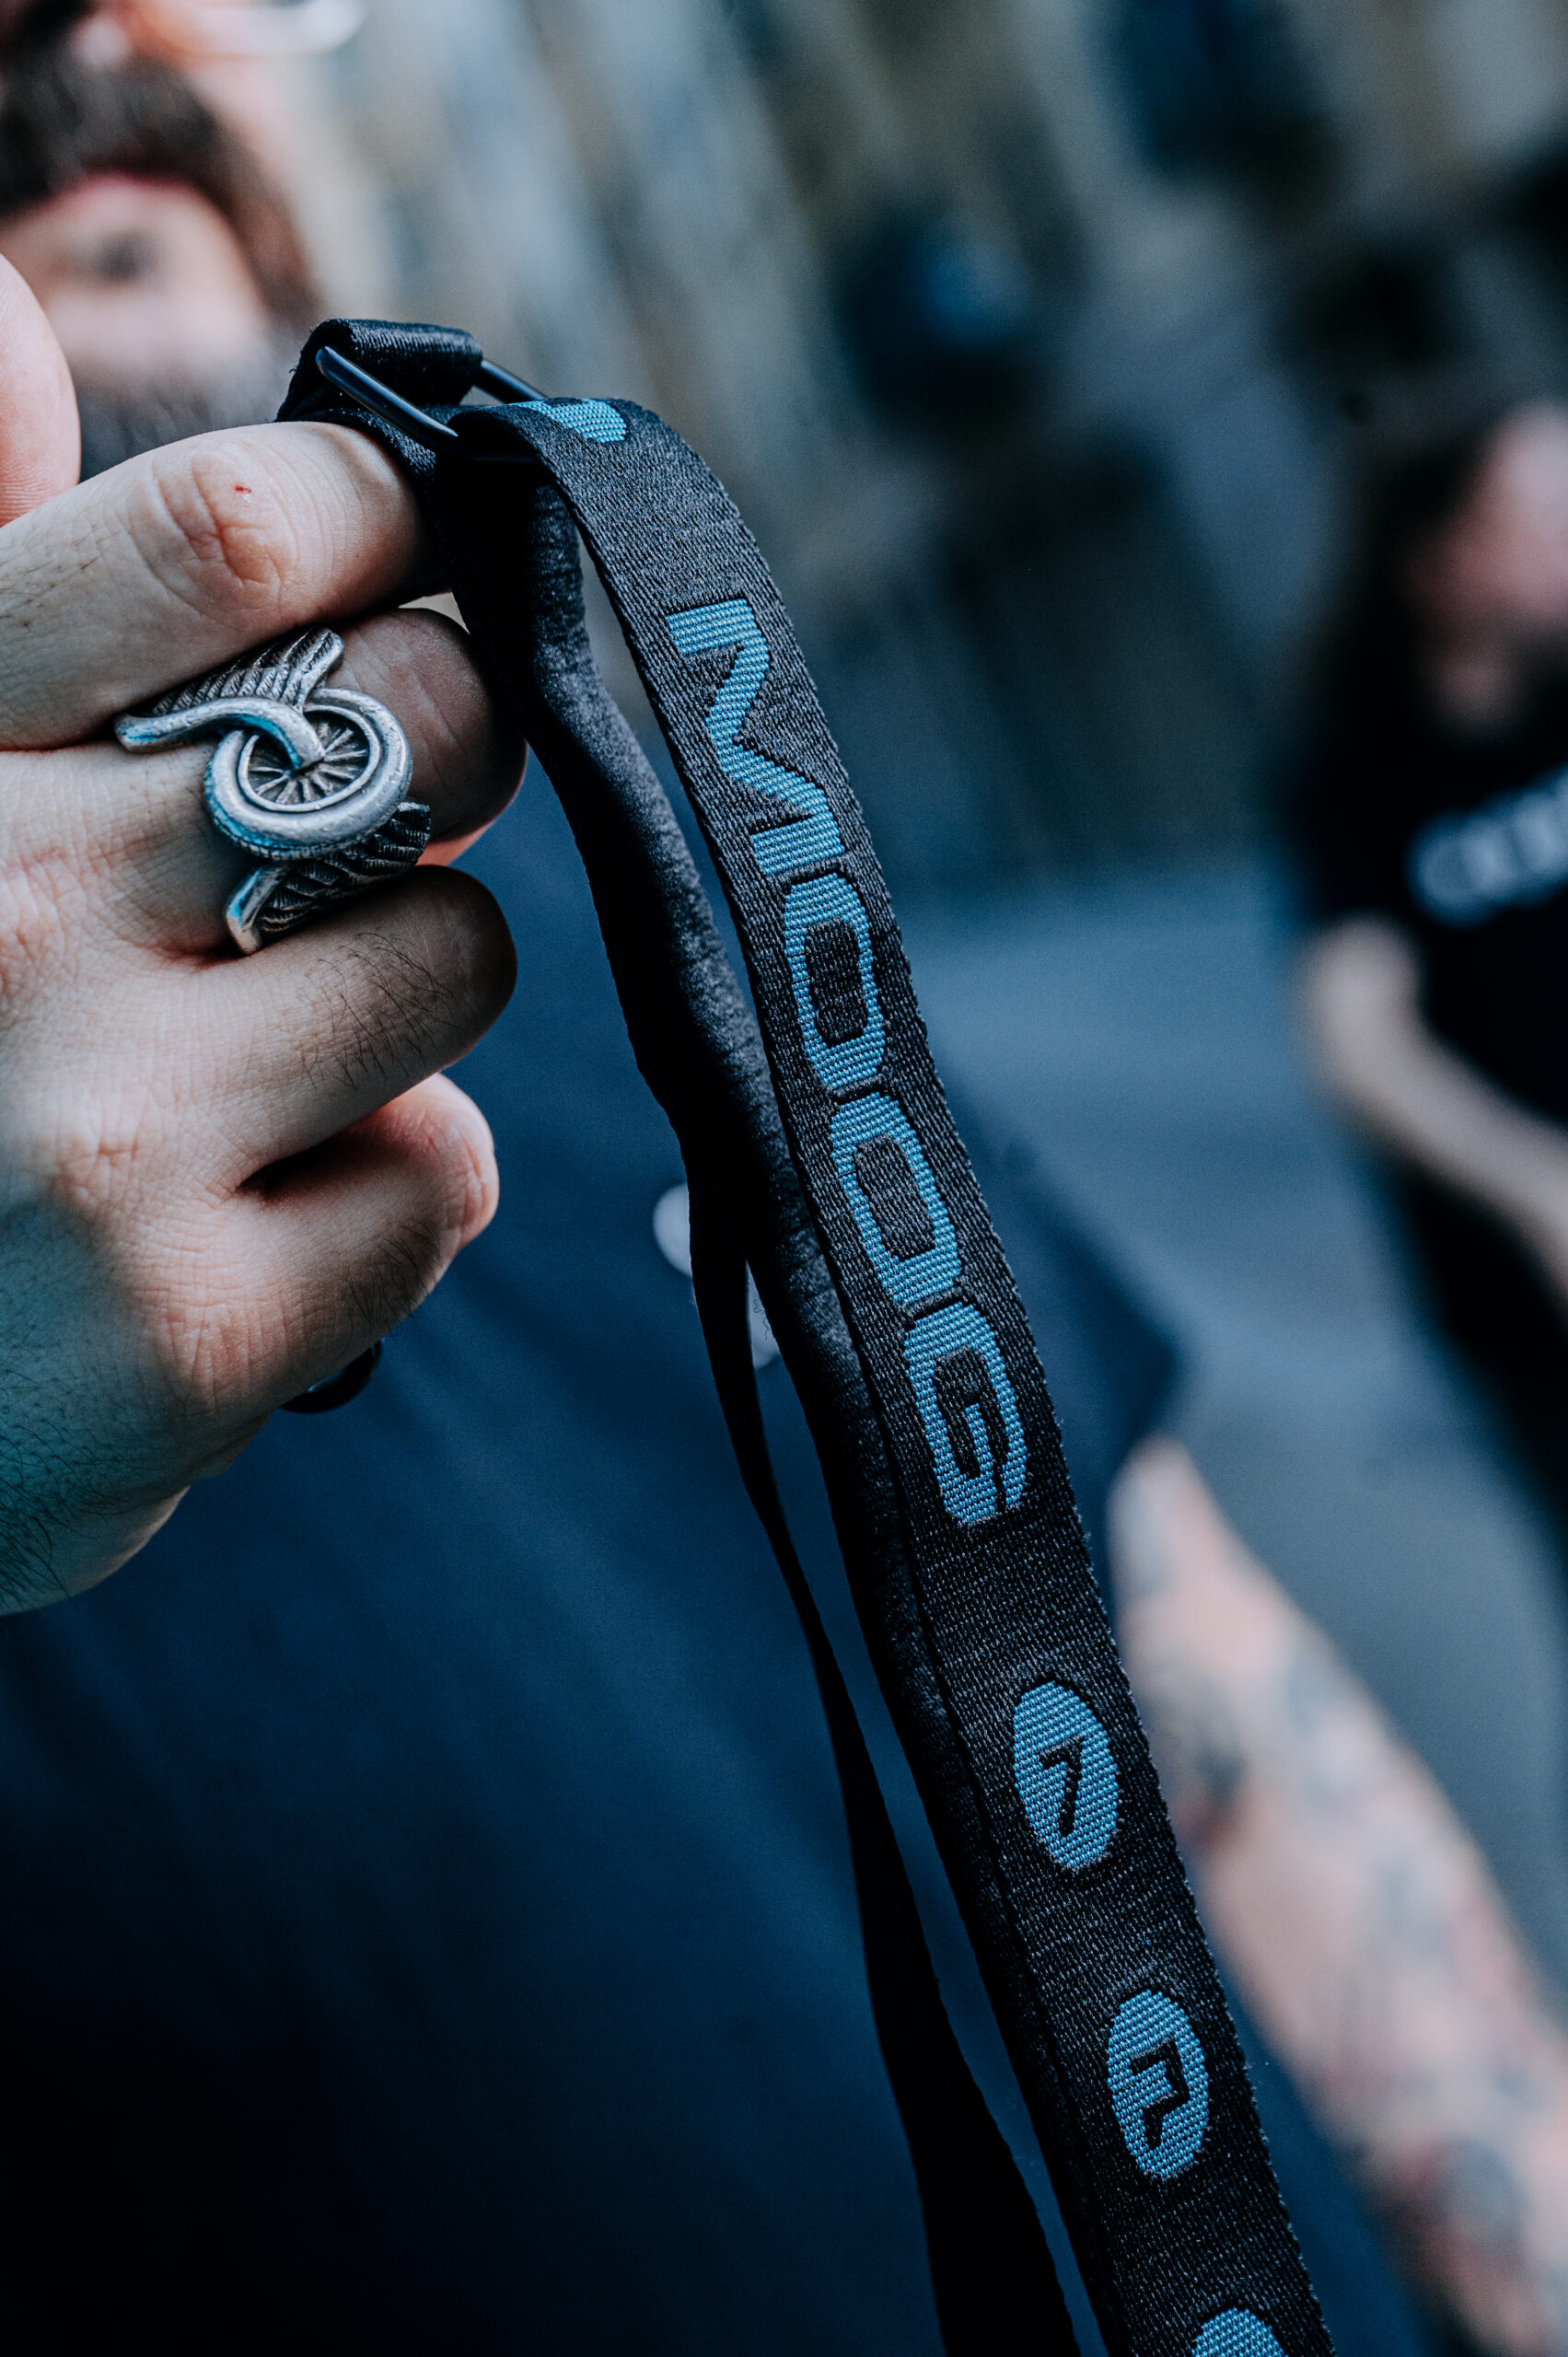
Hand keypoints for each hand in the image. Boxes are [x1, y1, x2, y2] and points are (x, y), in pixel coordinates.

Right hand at [0, 262, 520, 1608]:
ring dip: (401, 993)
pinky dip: (383, 1194)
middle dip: (438, 755)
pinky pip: (444, 1179)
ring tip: (258, 1054)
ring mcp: (98, 1132)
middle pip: (419, 727)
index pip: (231, 535)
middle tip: (362, 817)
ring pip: (458, 955)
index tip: (401, 551)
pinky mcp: (193, 1336)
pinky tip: (242, 1223)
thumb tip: (7, 316)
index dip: (378, 517)